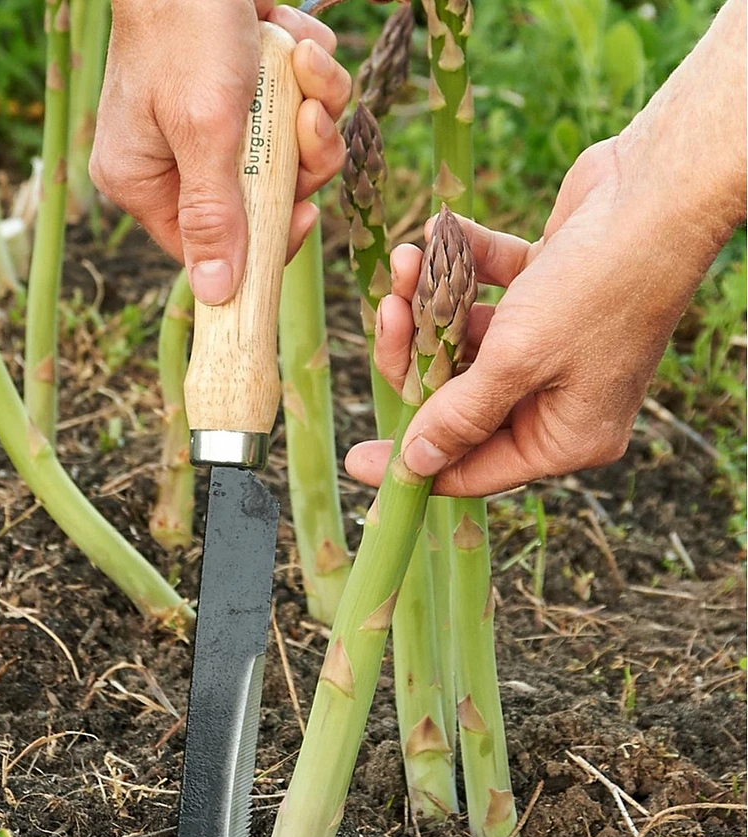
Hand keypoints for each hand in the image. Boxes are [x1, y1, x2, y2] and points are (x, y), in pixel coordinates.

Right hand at [90, 0, 350, 304]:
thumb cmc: (186, 28)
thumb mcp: (204, 130)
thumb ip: (214, 214)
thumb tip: (214, 294)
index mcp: (143, 180)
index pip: (211, 248)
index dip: (266, 238)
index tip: (306, 214)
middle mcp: (173, 159)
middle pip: (259, 201)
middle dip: (299, 159)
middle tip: (307, 121)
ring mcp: (211, 122)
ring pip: (287, 152)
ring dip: (313, 109)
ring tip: (303, 65)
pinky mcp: (244, 88)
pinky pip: (293, 105)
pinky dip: (308, 74)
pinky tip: (295, 40)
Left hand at [345, 138, 733, 496]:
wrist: (662, 186)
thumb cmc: (598, 285)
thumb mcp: (518, 362)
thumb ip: (461, 415)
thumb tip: (416, 466)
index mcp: (566, 435)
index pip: (474, 468)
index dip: (413, 464)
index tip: (358, 461)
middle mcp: (559, 395)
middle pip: (458, 401)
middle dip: (415, 356)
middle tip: (385, 316)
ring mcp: (554, 342)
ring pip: (465, 340)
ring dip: (429, 301)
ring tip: (407, 262)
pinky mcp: (547, 290)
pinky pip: (488, 289)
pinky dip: (463, 263)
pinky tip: (443, 232)